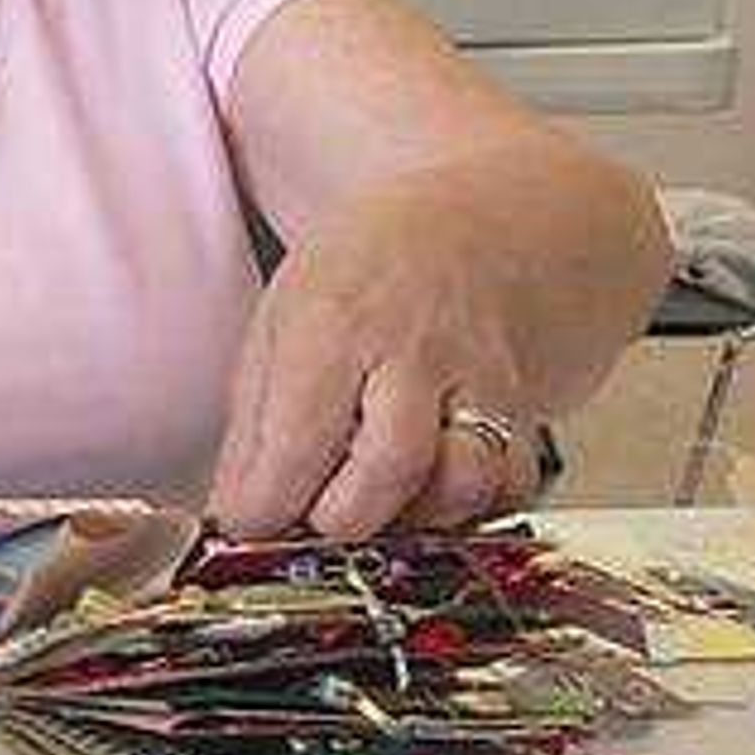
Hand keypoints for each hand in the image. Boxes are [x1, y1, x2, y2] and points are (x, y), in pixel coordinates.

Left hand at [208, 181, 537, 538]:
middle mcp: (416, 356)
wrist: (474, 230)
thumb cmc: (363, 276)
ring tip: (372, 504)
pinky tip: (428, 496)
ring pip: (463, 485)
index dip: (266, 506)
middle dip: (338, 518)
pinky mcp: (523, 414)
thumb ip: (255, 423)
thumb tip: (232, 512)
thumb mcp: (281, 321)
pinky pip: (509, 486)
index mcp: (336, 325)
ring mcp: (480, 384)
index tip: (247, 524)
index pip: (299, 441)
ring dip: (410, 519)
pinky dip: (470, 512)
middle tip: (309, 516)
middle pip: (388, 468)